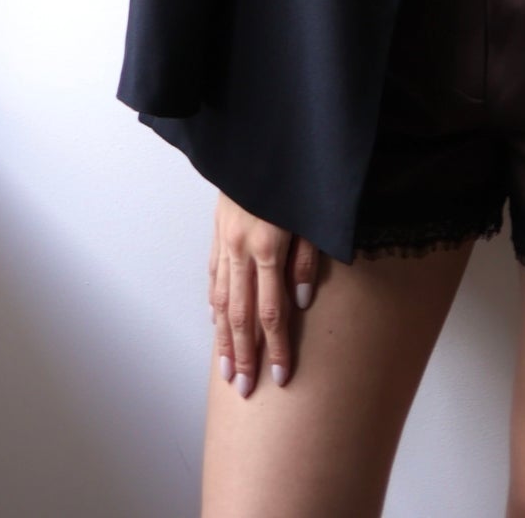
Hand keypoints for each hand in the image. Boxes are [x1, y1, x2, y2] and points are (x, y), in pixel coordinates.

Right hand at [208, 191, 321, 394]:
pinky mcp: (218, 231)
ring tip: (226, 370)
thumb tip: (301, 302)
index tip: (280, 378)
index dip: (275, 347)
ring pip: (221, 300)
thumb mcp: (310, 213)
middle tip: (244, 389)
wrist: (260, 135)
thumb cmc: (295, 173)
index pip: (272, 311)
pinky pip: (214, 274)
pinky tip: (216, 322)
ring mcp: (225, 240)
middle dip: (244, 355)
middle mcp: (241, 248)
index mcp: (268, 245)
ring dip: (224, 338)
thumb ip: (306, 259)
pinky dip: (215, 302)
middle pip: (241, 314)